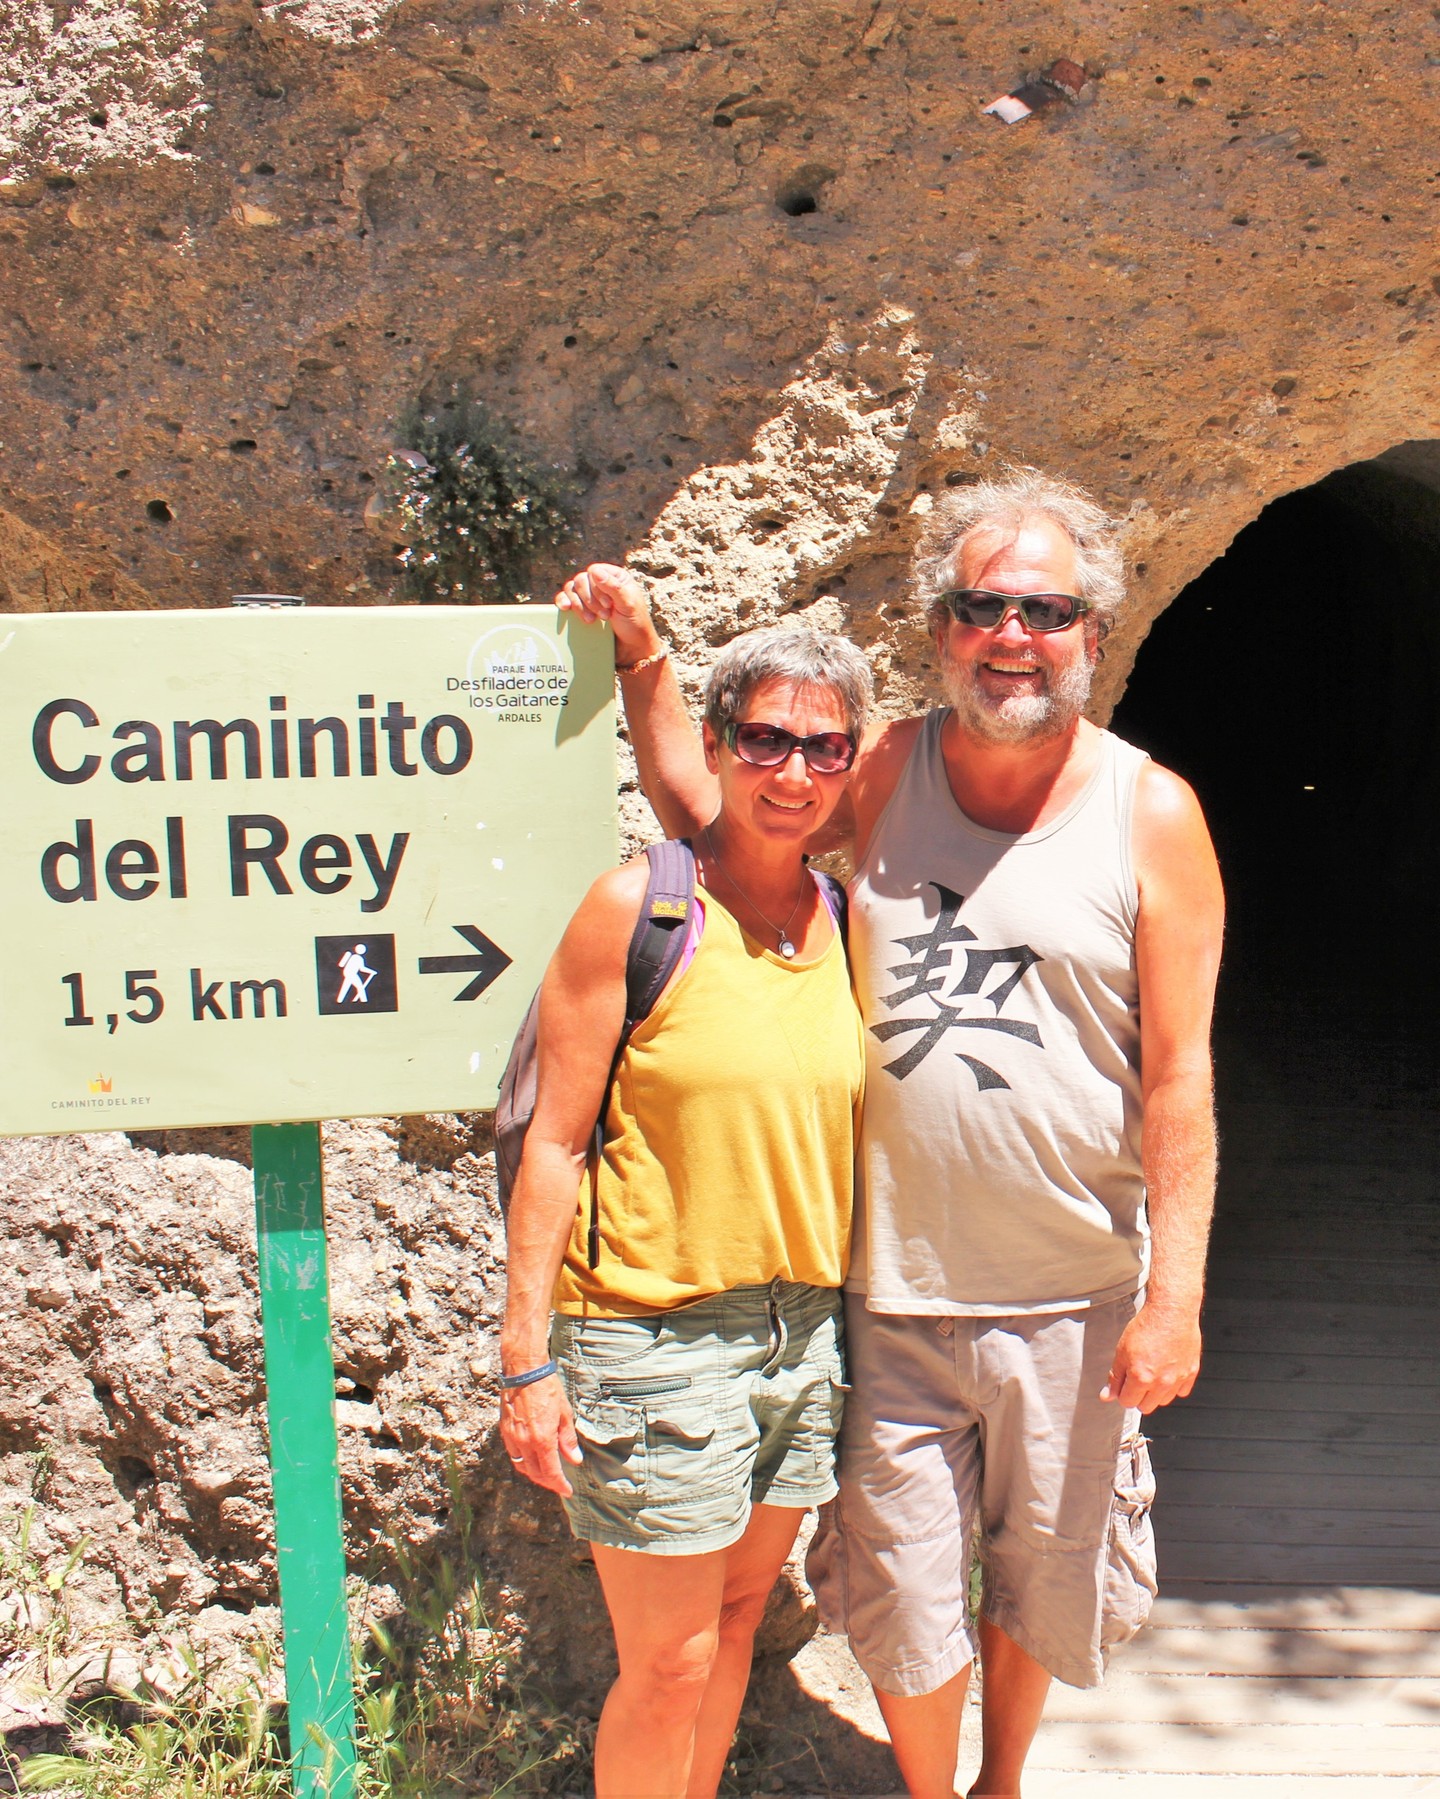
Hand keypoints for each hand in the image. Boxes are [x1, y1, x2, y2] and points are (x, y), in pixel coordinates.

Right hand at [500, 1375, 583, 1496]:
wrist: (524, 1371)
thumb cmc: (547, 1389)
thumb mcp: (564, 1414)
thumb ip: (568, 1440)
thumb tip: (574, 1460)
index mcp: (542, 1439)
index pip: (550, 1472)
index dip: (559, 1484)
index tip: (567, 1490)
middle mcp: (524, 1442)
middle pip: (535, 1473)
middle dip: (548, 1482)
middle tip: (559, 1484)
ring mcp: (512, 1437)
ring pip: (522, 1466)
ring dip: (534, 1474)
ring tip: (546, 1474)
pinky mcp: (505, 1431)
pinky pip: (514, 1454)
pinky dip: (523, 1462)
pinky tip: (532, 1458)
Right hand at [554, 562, 659, 664]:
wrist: (631, 648)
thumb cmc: (635, 624)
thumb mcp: (628, 604)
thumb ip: (613, 587)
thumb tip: (594, 571)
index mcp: (615, 577)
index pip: (594, 571)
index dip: (596, 587)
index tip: (607, 604)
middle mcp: (600, 584)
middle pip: (581, 580)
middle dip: (589, 599)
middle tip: (603, 616)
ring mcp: (589, 596)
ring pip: (571, 589)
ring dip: (578, 604)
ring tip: (591, 620)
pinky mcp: (580, 609)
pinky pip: (565, 599)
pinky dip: (563, 602)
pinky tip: (566, 608)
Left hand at [1101, 1303, 1200, 1413]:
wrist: (1171, 1311)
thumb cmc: (1147, 1326)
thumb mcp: (1122, 1350)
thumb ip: (1115, 1377)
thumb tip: (1107, 1396)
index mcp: (1141, 1377)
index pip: (1127, 1402)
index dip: (1122, 1392)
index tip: (1124, 1383)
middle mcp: (1161, 1382)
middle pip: (1146, 1407)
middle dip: (1138, 1396)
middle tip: (1137, 1377)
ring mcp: (1178, 1379)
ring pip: (1163, 1401)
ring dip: (1156, 1393)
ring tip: (1152, 1372)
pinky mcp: (1191, 1373)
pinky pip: (1181, 1391)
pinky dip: (1174, 1386)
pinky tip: (1167, 1370)